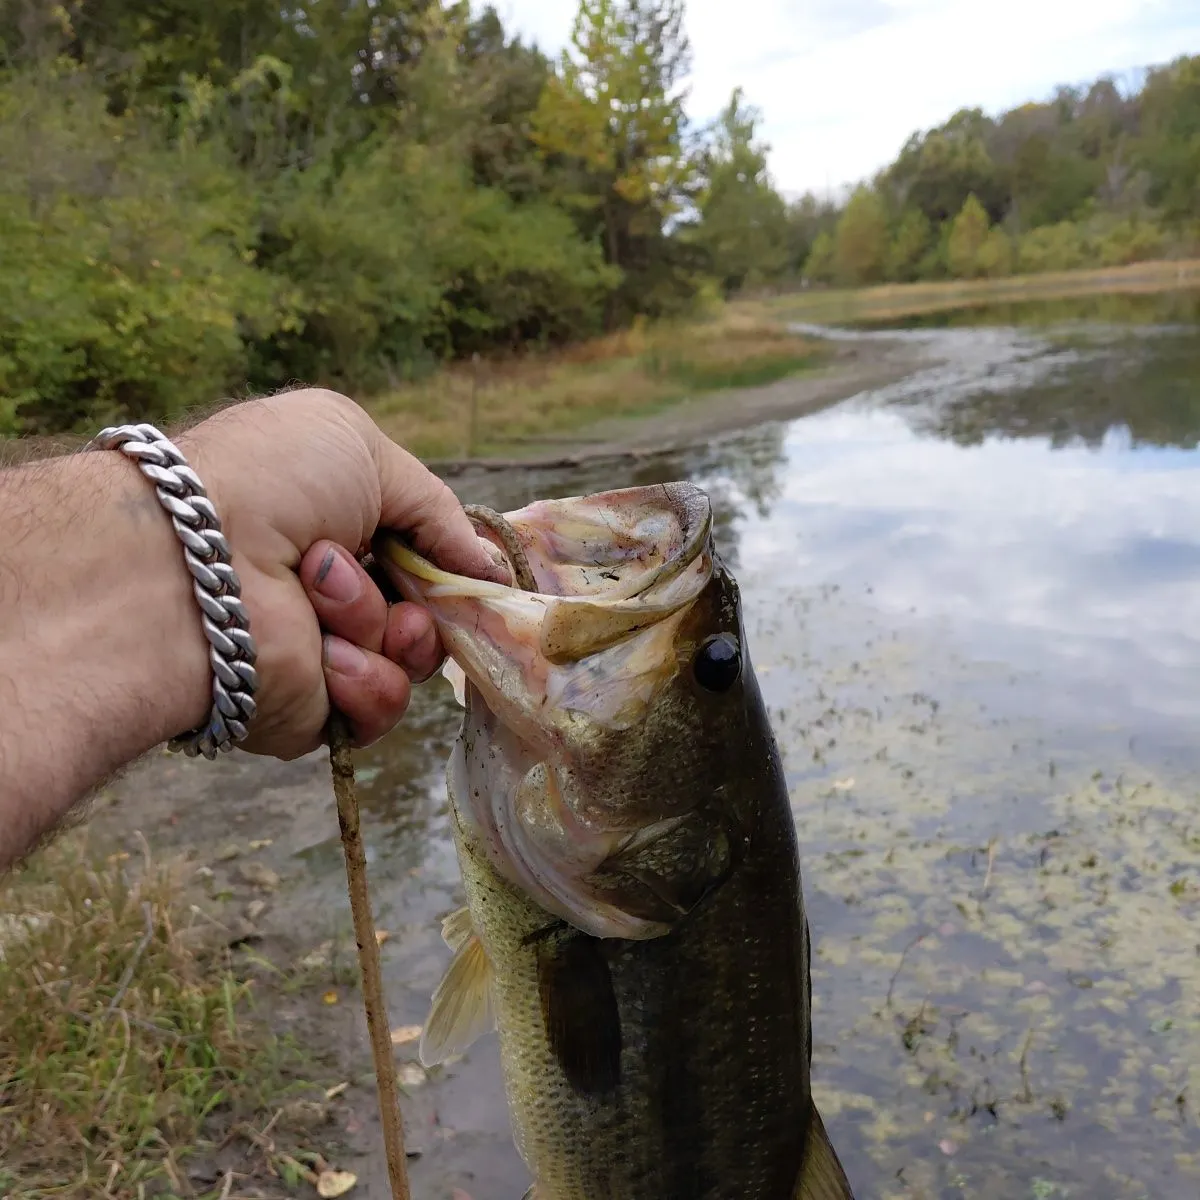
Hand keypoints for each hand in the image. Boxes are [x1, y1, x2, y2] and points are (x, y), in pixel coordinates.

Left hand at [177, 388, 504, 756]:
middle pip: (429, 615)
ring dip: (379, 624)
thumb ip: (438, 510)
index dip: (449, 567)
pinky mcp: (313, 710)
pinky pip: (380, 707)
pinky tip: (324, 653)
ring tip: (320, 594)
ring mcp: (323, 654)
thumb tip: (488, 566)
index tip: (468, 570)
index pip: (421, 561)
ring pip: (410, 661)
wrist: (193, 561)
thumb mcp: (364, 449)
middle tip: (402, 587)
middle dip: (428, 601)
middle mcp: (331, 593)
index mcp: (338, 529)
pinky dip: (363, 677)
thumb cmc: (272, 483)